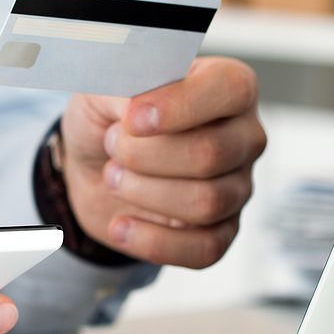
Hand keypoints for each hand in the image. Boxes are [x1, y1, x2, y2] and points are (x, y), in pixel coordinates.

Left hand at [60, 57, 265, 267]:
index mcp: (226, 86)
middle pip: (211, 154)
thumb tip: (139, 107)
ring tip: (112, 175)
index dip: (179, 107)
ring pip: (206, 202)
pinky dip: (153, 241)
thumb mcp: (104, 88)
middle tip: (112, 145)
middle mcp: (243, 136)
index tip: (131, 118)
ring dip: (142, 192)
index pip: (230, 89)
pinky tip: (120, 225)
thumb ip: (125, 85)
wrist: (90, 166)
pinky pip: (206, 249)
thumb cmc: (108, 118)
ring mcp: (237, 186)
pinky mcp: (221, 231)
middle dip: (143, 155)